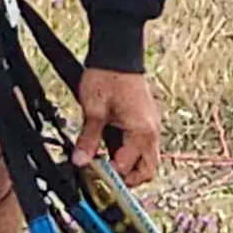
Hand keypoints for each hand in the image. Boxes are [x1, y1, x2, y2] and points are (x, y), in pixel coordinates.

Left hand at [73, 69, 160, 185]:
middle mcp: (152, 132)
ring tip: (106, 164)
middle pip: (147, 171)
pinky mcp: (146, 121)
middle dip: (127, 180)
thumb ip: (88, 139)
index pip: (128, 168)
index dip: (109, 175)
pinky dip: (130, 153)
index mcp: (141, 132)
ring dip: (129, 167)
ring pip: (146, 160)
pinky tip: (111, 148)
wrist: (117, 53)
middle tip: (105, 178)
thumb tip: (80, 161)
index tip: (92, 174)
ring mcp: (151, 126)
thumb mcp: (94, 110)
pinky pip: (143, 146)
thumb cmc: (107, 76)